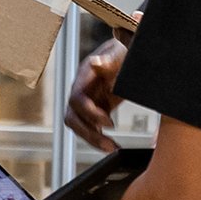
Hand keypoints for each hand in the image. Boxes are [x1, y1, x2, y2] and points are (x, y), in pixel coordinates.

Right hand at [66, 35, 129, 153]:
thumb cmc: (124, 51)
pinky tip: (113, 144)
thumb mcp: (120, 54)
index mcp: (85, 75)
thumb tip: (96, 63)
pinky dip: (99, 137)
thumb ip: (109, 60)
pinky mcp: (95, 107)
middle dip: (88, 134)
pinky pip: (90, 126)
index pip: (76, 99)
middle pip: (73, 117)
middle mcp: (81, 89)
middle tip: (109, 145)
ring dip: (92, 139)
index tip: (110, 123)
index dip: (90, 113)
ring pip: (78, 124)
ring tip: (112, 148)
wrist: (128, 52)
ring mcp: (87, 99)